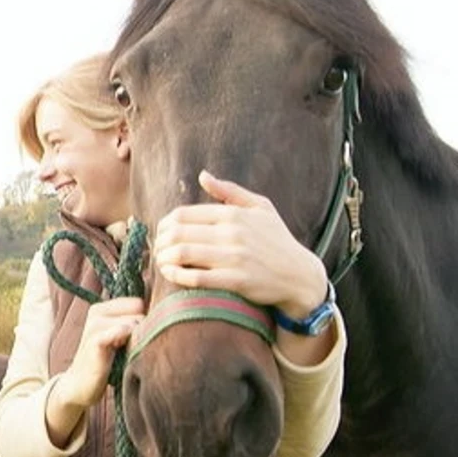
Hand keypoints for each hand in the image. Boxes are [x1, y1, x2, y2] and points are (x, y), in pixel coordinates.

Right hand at [61, 297, 145, 408]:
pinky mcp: (96, 341)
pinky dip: (127, 341)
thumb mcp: (117, 339)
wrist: (79, 385)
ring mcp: (95, 325)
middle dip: (140, 329)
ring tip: (123, 352)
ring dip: (135, 339)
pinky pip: (122, 330)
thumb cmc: (103, 362)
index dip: (142, 320)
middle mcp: (97, 312)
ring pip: (134, 322)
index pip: (138, 303)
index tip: (133, 338)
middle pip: (139, 311)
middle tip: (127, 348)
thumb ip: (131, 324)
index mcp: (101, 308)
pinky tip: (120, 353)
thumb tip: (160, 315)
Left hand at [152, 170, 327, 317]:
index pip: (184, 214)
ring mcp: (234, 258)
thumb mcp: (261, 207)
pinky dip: (177, 275)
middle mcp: (233, 233)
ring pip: (183, 254)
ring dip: (164, 258)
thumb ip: (229, 191)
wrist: (300, 276)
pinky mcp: (236, 281)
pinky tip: (171, 274)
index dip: (165, 224)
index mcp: (234, 214)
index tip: (162, 232)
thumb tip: (203, 175)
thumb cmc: (277, 239)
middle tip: (158, 248)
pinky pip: (196, 278)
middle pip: (179, 233)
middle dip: (161, 241)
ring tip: (161, 260)